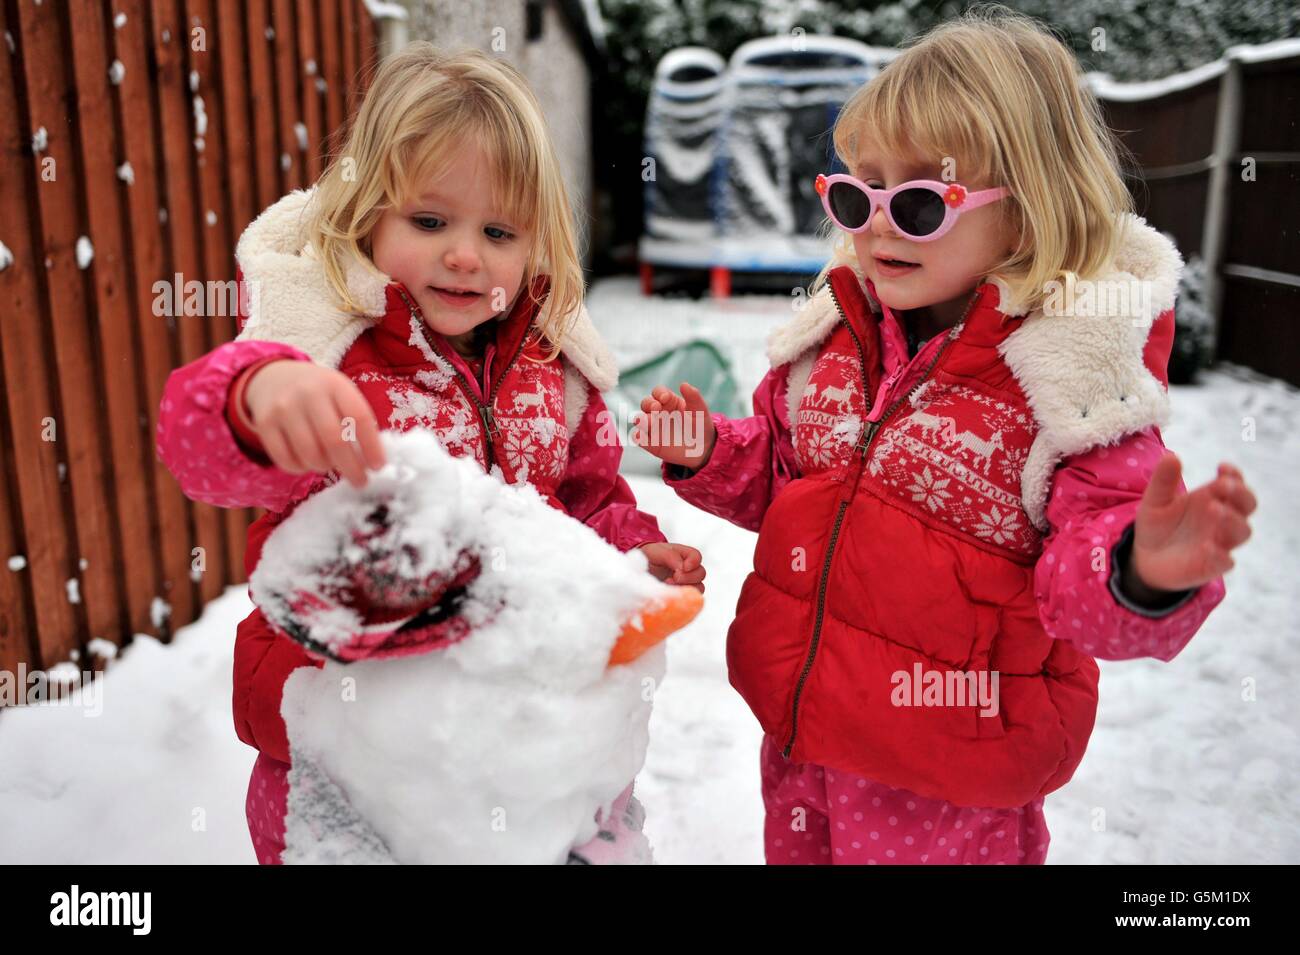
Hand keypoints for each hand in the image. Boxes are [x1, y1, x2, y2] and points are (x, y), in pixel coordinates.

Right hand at [243, 360, 385, 487]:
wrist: (273, 378)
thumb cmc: (318, 393)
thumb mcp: (340, 393)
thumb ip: (355, 420)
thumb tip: (371, 461)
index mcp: (335, 384)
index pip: (359, 417)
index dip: (372, 446)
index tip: (378, 466)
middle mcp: (308, 394)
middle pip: (334, 440)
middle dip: (351, 467)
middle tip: (360, 481)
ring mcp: (284, 408)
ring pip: (310, 454)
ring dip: (325, 467)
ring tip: (331, 465)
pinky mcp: (264, 424)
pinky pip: (286, 460)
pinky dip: (301, 469)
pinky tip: (308, 463)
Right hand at [633, 382, 715, 469]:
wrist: (704, 448)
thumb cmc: (701, 425)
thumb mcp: (700, 410)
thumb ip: (693, 397)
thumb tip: (683, 384)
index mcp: (669, 401)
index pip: (658, 392)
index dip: (659, 393)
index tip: (666, 397)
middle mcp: (658, 413)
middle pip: (646, 404)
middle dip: (648, 404)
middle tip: (657, 408)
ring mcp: (653, 428)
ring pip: (640, 420)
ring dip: (641, 419)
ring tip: (648, 422)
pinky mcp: (651, 443)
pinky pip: (639, 439)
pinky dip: (637, 437)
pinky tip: (641, 436)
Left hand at [637, 542, 705, 592]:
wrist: (641, 569)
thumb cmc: (650, 557)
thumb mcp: (657, 551)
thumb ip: (670, 556)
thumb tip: (682, 567)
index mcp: (684, 555)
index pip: (697, 557)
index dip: (693, 562)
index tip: (683, 567)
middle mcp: (688, 569)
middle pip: (701, 573)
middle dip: (689, 577)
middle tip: (674, 577)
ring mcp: (686, 583)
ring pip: (699, 587)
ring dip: (686, 588)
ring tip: (669, 585)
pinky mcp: (682, 594)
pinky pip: (691, 599)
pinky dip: (683, 597)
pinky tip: (671, 594)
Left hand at [1129, 454, 1255, 593]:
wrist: (1146, 557)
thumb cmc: (1158, 524)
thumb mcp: (1155, 500)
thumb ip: (1163, 480)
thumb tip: (1171, 456)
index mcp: (1212, 498)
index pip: (1235, 484)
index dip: (1235, 475)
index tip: (1222, 468)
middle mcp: (1222, 519)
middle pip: (1248, 505)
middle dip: (1240, 494)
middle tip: (1222, 485)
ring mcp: (1220, 542)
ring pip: (1243, 531)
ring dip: (1232, 519)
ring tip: (1214, 509)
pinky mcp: (1212, 565)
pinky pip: (1225, 561)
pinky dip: (1220, 554)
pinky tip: (1207, 546)